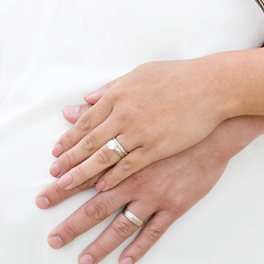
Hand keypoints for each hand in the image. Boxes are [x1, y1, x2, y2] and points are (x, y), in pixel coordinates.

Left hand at [41, 129, 229, 263]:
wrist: (214, 129)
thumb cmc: (173, 115)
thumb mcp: (131, 107)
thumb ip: (98, 112)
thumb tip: (69, 111)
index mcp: (120, 158)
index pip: (83, 177)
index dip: (61, 189)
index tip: (41, 201)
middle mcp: (133, 181)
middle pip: (95, 208)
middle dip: (71, 225)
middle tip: (52, 240)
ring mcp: (154, 196)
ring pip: (122, 226)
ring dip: (101, 245)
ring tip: (83, 260)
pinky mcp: (175, 205)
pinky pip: (154, 232)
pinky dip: (139, 248)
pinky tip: (125, 261)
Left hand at [48, 59, 227, 193]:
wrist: (211, 88)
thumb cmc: (177, 78)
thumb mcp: (138, 76)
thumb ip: (110, 89)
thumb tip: (85, 100)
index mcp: (117, 97)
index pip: (85, 123)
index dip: (68, 140)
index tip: (55, 155)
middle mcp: (124, 116)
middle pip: (89, 143)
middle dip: (68, 161)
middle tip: (52, 176)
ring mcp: (140, 134)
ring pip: (104, 158)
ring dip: (82, 174)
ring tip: (66, 186)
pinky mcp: (158, 149)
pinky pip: (130, 166)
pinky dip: (113, 177)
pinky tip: (101, 187)